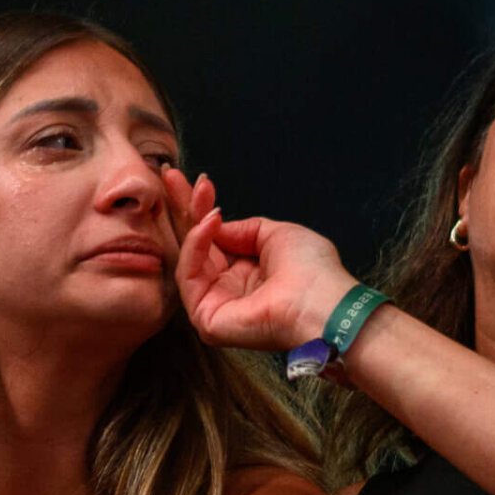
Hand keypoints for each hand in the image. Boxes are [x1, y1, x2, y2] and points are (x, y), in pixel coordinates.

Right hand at [164, 165, 356, 352]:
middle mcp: (231, 290)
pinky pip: (189, 277)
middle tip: (172, 176)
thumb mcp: (278, 234)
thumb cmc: (313, 271)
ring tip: (201, 197)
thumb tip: (215, 222)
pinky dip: (195, 246)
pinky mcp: (206, 319)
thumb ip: (245, 228)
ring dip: (192, 223)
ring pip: (189, 259)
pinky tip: (209, 224)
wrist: (322, 302)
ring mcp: (217, 305)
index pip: (218, 240)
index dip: (204, 211)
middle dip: (185, 209)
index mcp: (250, 273)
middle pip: (198, 246)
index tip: (199, 182)